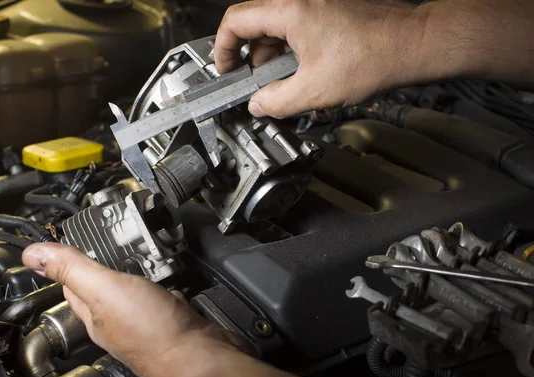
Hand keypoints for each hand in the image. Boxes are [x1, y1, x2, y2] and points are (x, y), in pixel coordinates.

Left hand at [22, 244, 247, 376]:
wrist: (200, 357)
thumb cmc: (153, 332)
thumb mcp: (104, 290)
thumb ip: (72, 269)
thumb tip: (32, 253)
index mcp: (94, 314)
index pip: (72, 284)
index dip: (68, 262)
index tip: (68, 240)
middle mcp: (117, 320)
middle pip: (103, 286)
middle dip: (102, 263)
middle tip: (103, 240)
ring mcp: (145, 320)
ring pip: (132, 290)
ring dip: (132, 271)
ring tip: (133, 251)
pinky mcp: (171, 319)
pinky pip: (160, 297)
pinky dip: (159, 283)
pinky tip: (165, 276)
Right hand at [215, 0, 427, 118]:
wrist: (413, 44)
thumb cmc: (375, 57)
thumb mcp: (314, 91)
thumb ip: (276, 101)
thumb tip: (258, 105)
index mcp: (290, 11)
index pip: (235, 21)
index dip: (223, 49)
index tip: (226, 69)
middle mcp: (300, 0)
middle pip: (255, 25)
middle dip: (251, 59)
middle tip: (256, 85)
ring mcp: (314, 3)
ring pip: (276, 28)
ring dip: (272, 57)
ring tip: (285, 85)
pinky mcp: (328, 10)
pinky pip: (296, 28)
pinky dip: (291, 51)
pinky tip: (303, 73)